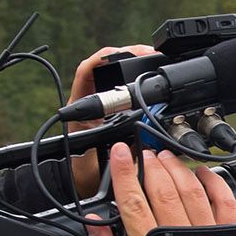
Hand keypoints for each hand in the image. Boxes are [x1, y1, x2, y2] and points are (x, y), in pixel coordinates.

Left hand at [67, 45, 155, 196]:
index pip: (87, 71)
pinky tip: (153, 78)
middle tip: (149, 53)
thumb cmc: (86, 173)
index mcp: (81, 109)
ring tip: (154, 59)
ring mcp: (101, 104)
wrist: (84, 183)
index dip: (103, 58)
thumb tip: (140, 136)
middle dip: (127, 54)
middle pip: (105, 66)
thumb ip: (118, 150)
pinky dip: (139, 80)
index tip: (121, 53)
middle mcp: (90, 102)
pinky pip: (126, 88)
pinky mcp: (113, 109)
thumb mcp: (102, 162)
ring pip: (116, 74)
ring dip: (134, 64)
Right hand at [86, 143, 235, 235]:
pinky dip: (214, 183)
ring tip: (165, 157)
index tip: (120, 152)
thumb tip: (94, 223)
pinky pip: (226, 202)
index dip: (124, 172)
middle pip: (163, 189)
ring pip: (192, 191)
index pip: (133, 200)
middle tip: (142, 151)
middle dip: (150, 165)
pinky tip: (202, 172)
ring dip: (177, 168)